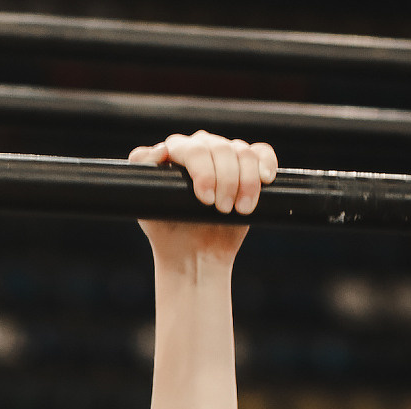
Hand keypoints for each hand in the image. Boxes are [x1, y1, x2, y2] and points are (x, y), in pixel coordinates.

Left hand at [133, 130, 276, 261]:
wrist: (194, 257)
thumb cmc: (168, 233)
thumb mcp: (147, 204)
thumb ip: (144, 170)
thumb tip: (162, 149)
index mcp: (177, 153)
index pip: (194, 149)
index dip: (203, 171)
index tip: (205, 200)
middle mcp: (201, 148)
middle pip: (220, 148)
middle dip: (225, 180)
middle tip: (221, 210)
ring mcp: (225, 157)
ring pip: (243, 152)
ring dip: (246, 182)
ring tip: (240, 210)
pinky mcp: (248, 168)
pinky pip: (262, 153)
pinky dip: (266, 163)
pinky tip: (266, 179)